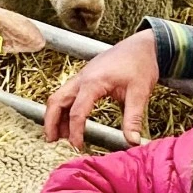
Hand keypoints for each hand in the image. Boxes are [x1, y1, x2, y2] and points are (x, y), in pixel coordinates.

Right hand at [44, 29, 158, 149]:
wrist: (142, 45)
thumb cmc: (141, 65)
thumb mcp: (140, 93)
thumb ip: (133, 118)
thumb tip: (132, 141)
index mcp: (93, 82)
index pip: (76, 112)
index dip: (75, 132)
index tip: (77, 147)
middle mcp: (82, 78)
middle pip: (56, 101)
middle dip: (50, 122)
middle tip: (51, 141)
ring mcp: (82, 76)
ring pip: (59, 96)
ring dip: (55, 115)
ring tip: (58, 136)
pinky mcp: (85, 77)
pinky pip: (67, 93)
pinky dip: (64, 108)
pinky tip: (69, 121)